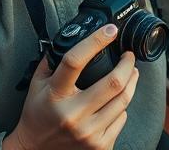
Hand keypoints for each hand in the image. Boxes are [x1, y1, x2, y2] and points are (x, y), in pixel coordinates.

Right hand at [5, 24, 138, 149]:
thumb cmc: (37, 114)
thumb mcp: (37, 84)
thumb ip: (51, 61)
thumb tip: (71, 38)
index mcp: (56, 94)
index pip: (76, 60)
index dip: (96, 41)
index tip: (110, 30)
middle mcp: (73, 114)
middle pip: (114, 82)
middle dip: (127, 64)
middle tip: (129, 56)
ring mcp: (87, 133)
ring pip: (123, 101)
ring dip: (131, 82)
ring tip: (131, 73)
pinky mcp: (98, 147)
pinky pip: (122, 119)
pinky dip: (122, 107)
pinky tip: (118, 101)